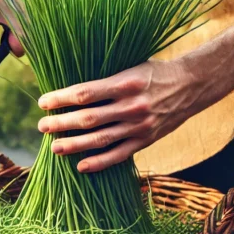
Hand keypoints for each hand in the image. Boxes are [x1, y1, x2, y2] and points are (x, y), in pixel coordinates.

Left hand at [36, 60, 205, 172]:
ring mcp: (139, 126)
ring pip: (100, 139)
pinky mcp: (146, 140)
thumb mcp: (130, 67)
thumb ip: (105, 81)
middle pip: (88, 118)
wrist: (191, 85)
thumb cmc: (155, 73)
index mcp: (124, 83)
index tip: (43, 102)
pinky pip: (119, 155)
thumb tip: (71, 91)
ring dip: (74, 145)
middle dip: (61, 123)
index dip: (61, 99)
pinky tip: (81, 166)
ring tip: (54, 147)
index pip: (85, 93)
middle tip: (42, 126)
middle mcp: (131, 106)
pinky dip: (99, 162)